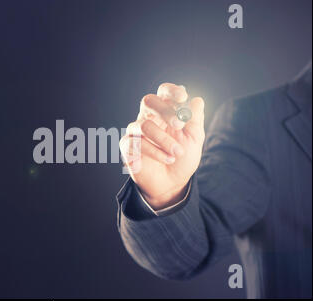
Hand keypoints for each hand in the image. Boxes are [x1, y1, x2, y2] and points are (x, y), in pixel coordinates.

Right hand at [120, 83, 204, 209]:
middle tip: (179, 124)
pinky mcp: (128, 147)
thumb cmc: (182, 158)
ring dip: (164, 139)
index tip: (182, 97)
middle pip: (148, 101)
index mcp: (165, 112)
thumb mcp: (194, 139)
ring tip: (177, 153)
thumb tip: (197, 100)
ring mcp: (136, 132)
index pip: (163, 92)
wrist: (172, 184)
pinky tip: (168, 159)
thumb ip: (195, 120)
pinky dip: (155, 152)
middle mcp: (149, 118)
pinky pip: (137, 143)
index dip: (171, 91)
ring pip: (144, 125)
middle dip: (164, 110)